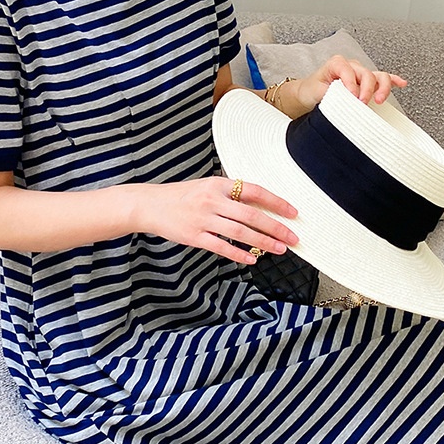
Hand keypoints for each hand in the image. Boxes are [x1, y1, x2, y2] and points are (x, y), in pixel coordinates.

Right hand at [138, 177, 299, 264]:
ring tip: (279, 249)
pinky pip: (221, 247)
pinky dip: (238, 254)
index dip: (276, 202)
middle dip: (276, 227)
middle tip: (292, 238)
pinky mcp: (194, 236)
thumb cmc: (181, 196)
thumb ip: (230, 195)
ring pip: (240, 232)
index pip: (254, 191)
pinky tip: (252, 259)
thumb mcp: (207, 187)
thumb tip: (260, 205)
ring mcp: (203, 219)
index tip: (293, 212)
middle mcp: (212, 201)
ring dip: (263, 242)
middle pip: (251, 215)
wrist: (151, 205)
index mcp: (218, 185)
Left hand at [296, 54, 407, 110]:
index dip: (351, 84)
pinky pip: (383, 79)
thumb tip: (343, 99)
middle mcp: (352, 66)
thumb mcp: (315, 91)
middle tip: (362, 103)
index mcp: (337, 64)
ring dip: (383, 87)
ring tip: (380, 99)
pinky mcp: (366, 83)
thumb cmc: (311, 90)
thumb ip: (329, 93)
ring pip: (378, 76)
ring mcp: (361, 74)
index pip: (349, 71)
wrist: (308, 93)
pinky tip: (402, 84)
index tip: (352, 97)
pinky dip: (393, 81)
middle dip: (367, 89)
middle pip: (367, 74)